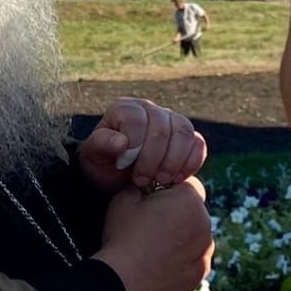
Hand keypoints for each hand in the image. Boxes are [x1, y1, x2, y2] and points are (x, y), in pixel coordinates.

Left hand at [78, 97, 207, 195]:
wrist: (118, 180)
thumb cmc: (103, 165)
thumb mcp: (92, 156)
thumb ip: (101, 144)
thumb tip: (122, 142)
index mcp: (125, 109)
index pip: (136, 118)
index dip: (134, 143)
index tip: (125, 165)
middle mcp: (150, 110)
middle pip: (162, 127)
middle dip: (153, 158)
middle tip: (142, 181)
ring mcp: (171, 121)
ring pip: (183, 132)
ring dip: (173, 161)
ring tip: (160, 182)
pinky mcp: (186, 138)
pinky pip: (198, 143)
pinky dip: (191, 162)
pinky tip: (177, 178)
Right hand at [94, 177, 213, 290]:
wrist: (124, 283)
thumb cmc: (123, 238)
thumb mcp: (124, 198)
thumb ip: (139, 186)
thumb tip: (142, 187)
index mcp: (189, 200)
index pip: (187, 184)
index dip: (169, 189)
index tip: (155, 199)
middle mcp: (204, 223)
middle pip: (193, 211)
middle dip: (177, 213)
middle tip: (152, 223)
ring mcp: (205, 251)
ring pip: (195, 236)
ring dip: (181, 236)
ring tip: (155, 246)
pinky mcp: (201, 273)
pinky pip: (194, 258)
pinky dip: (182, 258)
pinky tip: (161, 262)